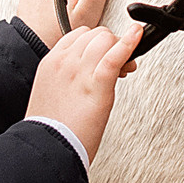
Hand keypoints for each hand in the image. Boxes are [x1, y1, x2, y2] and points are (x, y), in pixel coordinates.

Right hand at [26, 19, 139, 164]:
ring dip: (121, 47)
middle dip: (111, 45)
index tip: (102, 56)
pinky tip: (137, 35)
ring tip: (127, 66)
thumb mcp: (51, 95)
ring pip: (106, 40)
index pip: (79, 35)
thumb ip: (67, 80)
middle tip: (119, 64)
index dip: (96, 43)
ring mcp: (80, 72)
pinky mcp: (96, 85)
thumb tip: (88, 76)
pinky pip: (115, 55)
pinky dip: (130, 43)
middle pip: (96, 34)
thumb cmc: (51, 129)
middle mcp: (65, 62)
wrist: (47, 148)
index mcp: (52, 63)